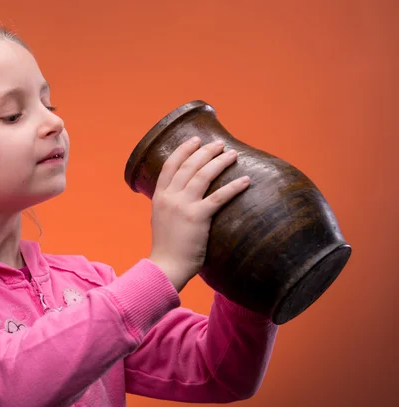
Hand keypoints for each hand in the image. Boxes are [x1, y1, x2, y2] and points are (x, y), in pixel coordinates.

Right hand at [148, 136, 249, 291]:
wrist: (166, 266)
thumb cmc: (166, 247)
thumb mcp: (159, 219)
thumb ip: (167, 204)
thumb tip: (178, 196)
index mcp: (159, 196)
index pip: (170, 165)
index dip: (183, 150)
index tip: (195, 140)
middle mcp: (170, 197)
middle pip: (189, 165)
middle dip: (205, 151)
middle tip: (219, 144)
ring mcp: (183, 206)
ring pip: (203, 175)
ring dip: (219, 162)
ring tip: (232, 154)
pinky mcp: (197, 218)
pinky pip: (219, 197)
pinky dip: (234, 187)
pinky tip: (246, 180)